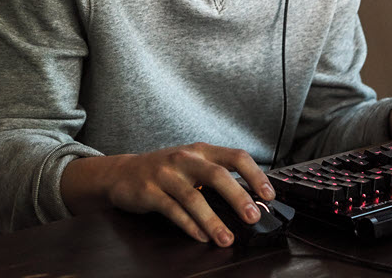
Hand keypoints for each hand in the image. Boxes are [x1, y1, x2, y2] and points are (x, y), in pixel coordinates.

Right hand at [60, 143, 274, 246]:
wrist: (122, 173)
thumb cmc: (165, 171)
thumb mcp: (191, 166)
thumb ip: (215, 179)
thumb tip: (249, 203)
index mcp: (201, 152)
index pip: (235, 156)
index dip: (255, 175)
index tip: (268, 195)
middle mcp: (185, 159)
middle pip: (217, 175)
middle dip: (237, 197)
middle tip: (251, 217)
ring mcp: (165, 174)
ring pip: (194, 197)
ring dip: (213, 220)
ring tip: (226, 239)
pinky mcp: (149, 191)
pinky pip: (172, 210)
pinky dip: (189, 225)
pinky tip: (200, 237)